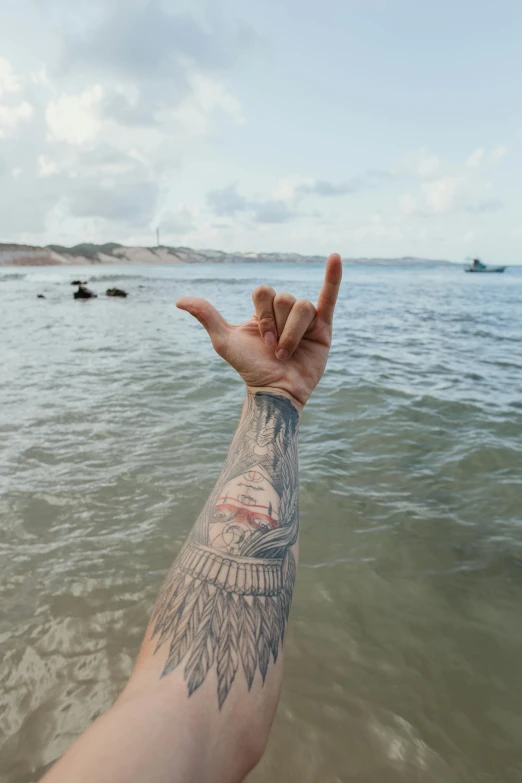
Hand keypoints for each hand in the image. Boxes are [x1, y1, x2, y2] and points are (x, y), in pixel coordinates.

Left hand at [176, 253, 341, 405]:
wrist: (276, 390)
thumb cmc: (250, 368)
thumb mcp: (225, 341)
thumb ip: (207, 316)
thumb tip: (179, 300)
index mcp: (264, 311)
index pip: (265, 291)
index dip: (262, 314)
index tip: (261, 338)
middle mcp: (285, 312)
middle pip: (284, 298)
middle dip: (278, 326)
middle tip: (274, 348)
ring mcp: (306, 319)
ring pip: (303, 306)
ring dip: (293, 332)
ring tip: (288, 353)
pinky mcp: (324, 327)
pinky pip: (330, 296)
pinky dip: (334, 277)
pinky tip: (336, 257)